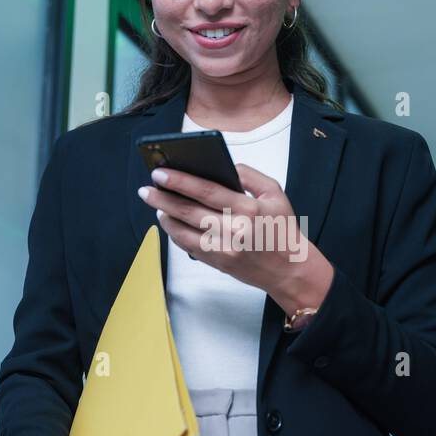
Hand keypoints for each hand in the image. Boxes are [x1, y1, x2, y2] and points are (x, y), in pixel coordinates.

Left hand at [137, 164, 333, 315]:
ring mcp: (224, 249)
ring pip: (184, 231)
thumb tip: (224, 166)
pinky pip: (188, 247)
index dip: (180, 181)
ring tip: (155, 204)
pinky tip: (169, 222)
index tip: (160, 172)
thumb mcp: (275, 193)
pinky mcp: (218, 263)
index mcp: (248, 209)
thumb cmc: (282, 229)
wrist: (289, 269)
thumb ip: (250, 175)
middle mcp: (234, 230)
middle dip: (163, 198)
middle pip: (189, 211)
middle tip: (146, 189)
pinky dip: (175, 233)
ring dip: (165, 216)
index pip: (206, 190)